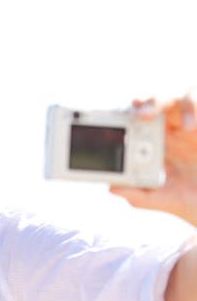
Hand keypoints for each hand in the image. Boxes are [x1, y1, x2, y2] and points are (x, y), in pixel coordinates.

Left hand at [110, 93, 196, 225]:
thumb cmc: (187, 198)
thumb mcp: (162, 200)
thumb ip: (137, 195)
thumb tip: (112, 188)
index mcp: (153, 143)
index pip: (137, 119)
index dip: (128, 113)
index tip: (117, 116)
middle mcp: (172, 130)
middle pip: (158, 103)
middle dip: (149, 103)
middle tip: (142, 114)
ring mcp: (192, 125)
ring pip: (184, 100)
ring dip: (181, 106)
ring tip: (184, 127)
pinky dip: (195, 111)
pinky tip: (192, 128)